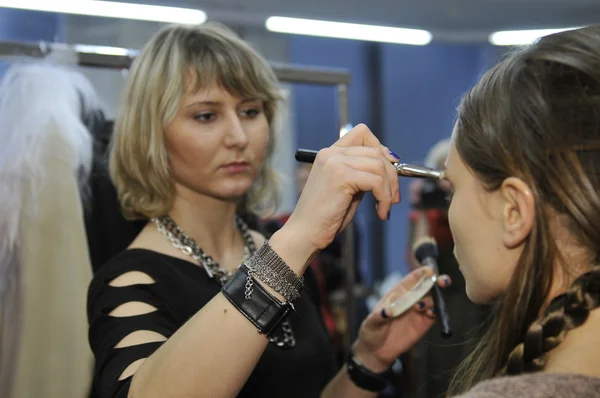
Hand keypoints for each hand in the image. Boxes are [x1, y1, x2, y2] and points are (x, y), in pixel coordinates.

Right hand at [284, 124, 399, 252]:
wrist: (305, 233)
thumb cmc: (326, 216)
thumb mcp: (348, 189)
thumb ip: (363, 174)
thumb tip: (390, 165)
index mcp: (330, 153)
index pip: (362, 133)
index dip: (381, 148)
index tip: (390, 168)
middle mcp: (331, 153)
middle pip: (376, 150)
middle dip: (392, 175)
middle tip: (393, 198)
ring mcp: (335, 163)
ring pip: (379, 165)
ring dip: (389, 189)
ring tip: (385, 207)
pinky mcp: (340, 176)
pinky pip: (377, 182)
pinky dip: (384, 199)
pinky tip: (380, 213)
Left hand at [353, 267, 451, 372]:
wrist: (376, 351)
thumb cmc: (371, 331)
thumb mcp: (371, 323)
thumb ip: (378, 316)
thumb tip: (386, 311)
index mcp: (398, 293)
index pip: (412, 279)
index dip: (421, 273)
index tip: (429, 270)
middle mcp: (411, 300)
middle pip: (427, 287)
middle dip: (437, 281)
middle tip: (442, 281)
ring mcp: (418, 312)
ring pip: (432, 300)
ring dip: (432, 300)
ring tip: (421, 307)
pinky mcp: (423, 325)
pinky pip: (434, 316)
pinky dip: (435, 313)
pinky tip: (430, 315)